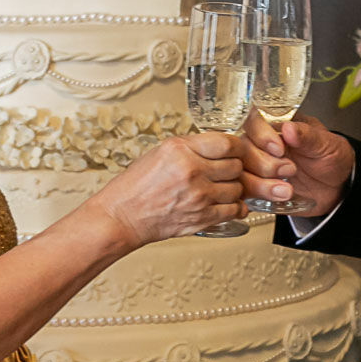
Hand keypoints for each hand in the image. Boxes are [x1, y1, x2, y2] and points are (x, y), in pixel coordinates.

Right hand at [88, 131, 245, 244]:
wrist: (123, 216)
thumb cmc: (136, 187)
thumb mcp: (160, 153)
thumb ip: (191, 148)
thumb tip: (219, 147)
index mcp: (180, 150)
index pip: (227, 143)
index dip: (236, 147)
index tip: (235, 150)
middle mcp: (192, 170)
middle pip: (236, 166)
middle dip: (233, 168)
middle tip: (225, 172)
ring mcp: (199, 195)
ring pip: (238, 188)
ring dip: (233, 189)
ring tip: (221, 189)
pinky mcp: (202, 217)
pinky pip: (234, 210)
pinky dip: (234, 208)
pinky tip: (226, 205)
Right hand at [240, 113, 353, 216]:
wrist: (337, 187)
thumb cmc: (331, 158)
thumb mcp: (327, 143)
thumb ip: (308, 136)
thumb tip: (289, 127)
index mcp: (276, 124)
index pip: (252, 120)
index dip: (261, 135)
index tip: (279, 148)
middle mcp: (260, 144)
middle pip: (241, 149)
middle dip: (264, 163)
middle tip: (290, 170)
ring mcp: (256, 167)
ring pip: (239, 173)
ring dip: (260, 184)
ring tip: (287, 190)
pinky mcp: (256, 188)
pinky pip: (243, 193)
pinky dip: (259, 197)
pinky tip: (279, 197)